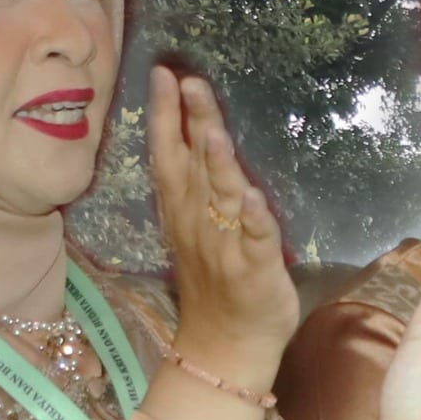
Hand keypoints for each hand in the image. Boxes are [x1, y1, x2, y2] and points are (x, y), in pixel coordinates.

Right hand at [151, 67, 295, 395]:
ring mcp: (226, 246)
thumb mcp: (197, 226)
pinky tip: (252, 197)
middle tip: (188, 80)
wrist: (225, 345)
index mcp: (185, 210)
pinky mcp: (256, 270)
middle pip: (193, 165)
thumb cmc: (217, 281)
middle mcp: (200, 222)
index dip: (166, 114)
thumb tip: (200, 133)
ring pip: (221, 198)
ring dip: (218, 165)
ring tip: (215, 132)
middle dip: (191, 123)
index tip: (163, 73)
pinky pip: (255, 241)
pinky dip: (253, 220)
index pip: (169, 154)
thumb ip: (199, 183)